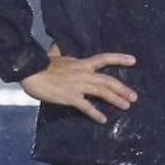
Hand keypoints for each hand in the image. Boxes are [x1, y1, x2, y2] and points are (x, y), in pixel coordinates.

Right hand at [20, 46, 137, 124]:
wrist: (30, 71)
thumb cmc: (41, 64)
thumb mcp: (54, 55)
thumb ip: (59, 52)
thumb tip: (56, 45)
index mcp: (81, 63)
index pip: (104, 58)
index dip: (120, 58)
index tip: (134, 61)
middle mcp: (83, 73)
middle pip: (108, 80)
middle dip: (123, 88)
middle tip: (134, 97)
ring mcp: (78, 85)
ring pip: (102, 92)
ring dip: (116, 99)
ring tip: (126, 106)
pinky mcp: (70, 97)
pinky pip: (86, 106)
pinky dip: (95, 113)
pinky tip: (103, 119)